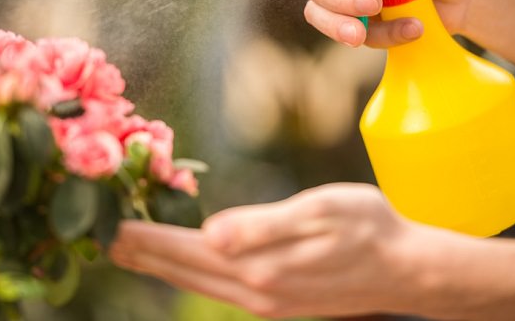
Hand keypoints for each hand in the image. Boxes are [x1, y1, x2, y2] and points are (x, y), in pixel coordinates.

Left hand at [110, 183, 424, 318]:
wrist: (408, 269)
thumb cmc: (368, 227)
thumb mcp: (321, 212)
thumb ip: (263, 225)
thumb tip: (211, 232)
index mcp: (261, 266)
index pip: (188, 250)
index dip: (148, 238)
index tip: (112, 227)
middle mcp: (257, 291)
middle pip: (186, 270)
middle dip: (145, 254)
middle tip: (106, 240)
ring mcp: (267, 302)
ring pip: (200, 281)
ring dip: (163, 265)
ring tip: (134, 251)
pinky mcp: (279, 303)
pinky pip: (221, 287)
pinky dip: (192, 273)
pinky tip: (187, 263)